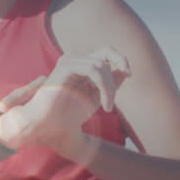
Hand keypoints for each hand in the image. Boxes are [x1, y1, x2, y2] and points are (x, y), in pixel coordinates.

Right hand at [0, 47, 130, 155]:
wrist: (50, 126)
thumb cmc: (68, 114)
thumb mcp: (96, 99)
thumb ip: (110, 84)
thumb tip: (124, 71)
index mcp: (80, 65)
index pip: (105, 53)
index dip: (120, 60)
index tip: (129, 75)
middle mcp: (73, 60)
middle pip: (105, 54)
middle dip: (115, 77)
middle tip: (111, 101)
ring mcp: (68, 61)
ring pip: (101, 65)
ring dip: (109, 87)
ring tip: (107, 106)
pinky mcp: (64, 67)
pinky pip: (93, 70)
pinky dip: (103, 86)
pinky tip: (103, 104)